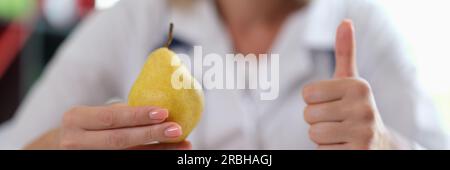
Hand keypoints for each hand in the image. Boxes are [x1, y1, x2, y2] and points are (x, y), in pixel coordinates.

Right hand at [26, 103, 188, 149]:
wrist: (60, 147)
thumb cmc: (88, 125)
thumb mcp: (94, 115)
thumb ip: (119, 112)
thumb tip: (162, 101)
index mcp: (76, 119)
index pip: (111, 117)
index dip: (138, 115)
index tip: (164, 112)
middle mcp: (76, 141)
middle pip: (119, 140)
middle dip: (151, 135)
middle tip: (177, 129)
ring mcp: (85, 158)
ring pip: (127, 156)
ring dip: (158, 150)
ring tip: (182, 145)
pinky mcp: (96, 166)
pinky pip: (127, 162)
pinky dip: (150, 157)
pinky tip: (167, 153)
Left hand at [302, 20, 393, 149]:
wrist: (378, 143)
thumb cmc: (354, 106)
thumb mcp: (350, 80)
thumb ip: (345, 52)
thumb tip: (345, 22)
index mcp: (358, 87)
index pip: (308, 94)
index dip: (313, 101)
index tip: (332, 103)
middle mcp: (364, 108)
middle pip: (308, 115)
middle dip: (316, 119)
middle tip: (336, 120)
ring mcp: (363, 133)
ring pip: (314, 134)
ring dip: (321, 136)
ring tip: (339, 132)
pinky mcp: (359, 153)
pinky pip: (322, 151)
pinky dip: (328, 150)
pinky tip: (344, 146)